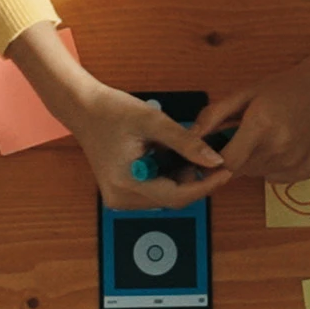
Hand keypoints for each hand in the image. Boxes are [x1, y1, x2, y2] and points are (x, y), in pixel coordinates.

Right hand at [68, 82, 234, 209]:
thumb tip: (215, 160)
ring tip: (190, 154)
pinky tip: (174, 159)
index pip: (177, 196)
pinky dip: (171, 178)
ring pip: (167, 197)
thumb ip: (187, 143)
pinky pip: (157, 191)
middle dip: (196, 181)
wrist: (83, 109)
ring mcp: (121, 199)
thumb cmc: (112, 110)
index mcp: (126, 184)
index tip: (226, 172)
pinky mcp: (123, 194)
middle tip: (212, 160)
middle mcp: (121, 199)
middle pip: (174, 199)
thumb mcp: (153, 121)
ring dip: (184, 179)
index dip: (206, 185)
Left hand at [198, 48, 309, 182]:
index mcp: (260, 127)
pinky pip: (278, 178)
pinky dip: (274, 167)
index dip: (216, 162)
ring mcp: (295, 163)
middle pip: (241, 170)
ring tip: (267, 138)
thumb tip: (191, 135)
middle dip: (237, 156)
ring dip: (255, 162)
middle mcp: (279, 149)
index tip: (214, 154)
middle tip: (245, 136)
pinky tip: (283, 147)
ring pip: (259, 175)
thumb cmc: (287, 88)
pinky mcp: (308, 170)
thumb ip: (215, 115)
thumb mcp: (246, 93)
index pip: (226, 163)